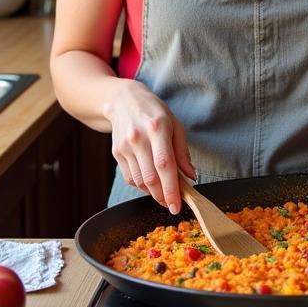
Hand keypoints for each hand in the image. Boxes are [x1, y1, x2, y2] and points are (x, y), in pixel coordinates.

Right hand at [106, 80, 194, 213]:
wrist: (124, 101)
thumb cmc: (154, 112)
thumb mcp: (175, 125)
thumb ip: (182, 152)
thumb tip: (190, 176)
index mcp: (157, 128)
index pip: (165, 165)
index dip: (171, 188)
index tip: (176, 205)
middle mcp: (138, 138)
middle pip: (150, 178)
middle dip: (162, 196)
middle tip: (172, 204)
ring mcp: (125, 146)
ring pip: (139, 181)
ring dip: (153, 193)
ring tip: (163, 192)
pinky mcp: (116, 153)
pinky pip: (130, 178)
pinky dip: (142, 185)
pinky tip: (150, 181)